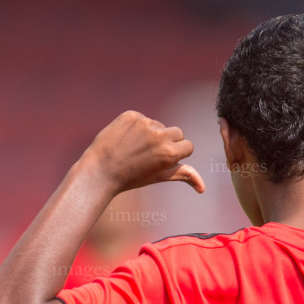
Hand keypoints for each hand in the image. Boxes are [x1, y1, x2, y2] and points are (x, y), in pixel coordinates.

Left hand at [80, 111, 203, 193]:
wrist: (100, 171)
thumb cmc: (131, 177)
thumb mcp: (159, 177)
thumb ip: (183, 175)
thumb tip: (203, 188)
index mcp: (170, 154)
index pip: (187, 145)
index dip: (177, 153)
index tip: (163, 160)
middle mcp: (159, 136)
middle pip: (176, 132)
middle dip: (167, 142)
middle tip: (149, 154)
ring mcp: (144, 123)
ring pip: (159, 125)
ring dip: (151, 133)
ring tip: (134, 148)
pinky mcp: (131, 115)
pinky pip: (142, 118)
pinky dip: (136, 127)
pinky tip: (125, 139)